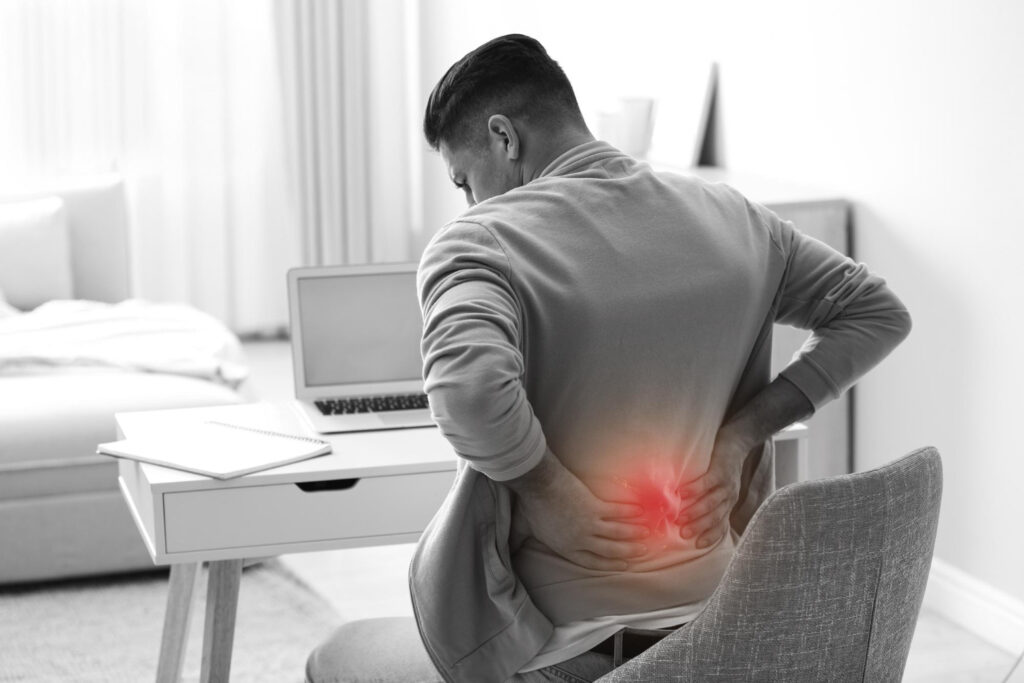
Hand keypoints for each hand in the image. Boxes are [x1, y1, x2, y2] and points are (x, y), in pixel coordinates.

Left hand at [511, 452, 648, 571]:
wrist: (537, 484)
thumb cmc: (530, 505)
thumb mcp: (525, 529)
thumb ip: (523, 541)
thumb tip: (511, 549)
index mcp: (566, 548)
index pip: (592, 561)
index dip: (610, 564)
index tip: (624, 565)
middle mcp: (581, 540)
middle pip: (610, 549)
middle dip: (628, 551)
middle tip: (642, 551)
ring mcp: (589, 523)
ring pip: (618, 532)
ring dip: (634, 533)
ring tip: (647, 533)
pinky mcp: (594, 506)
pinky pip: (617, 512)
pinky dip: (629, 512)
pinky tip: (639, 512)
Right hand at [675, 432, 750, 548]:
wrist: (737, 442)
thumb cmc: (721, 467)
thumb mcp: (720, 488)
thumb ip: (708, 501)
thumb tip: (684, 514)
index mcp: (728, 505)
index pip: (721, 525)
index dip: (710, 536)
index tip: (696, 545)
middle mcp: (729, 498)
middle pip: (715, 517)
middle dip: (699, 527)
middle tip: (683, 534)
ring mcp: (726, 484)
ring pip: (711, 502)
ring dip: (696, 512)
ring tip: (680, 518)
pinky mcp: (720, 470)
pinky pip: (707, 481)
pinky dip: (694, 489)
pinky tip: (681, 493)